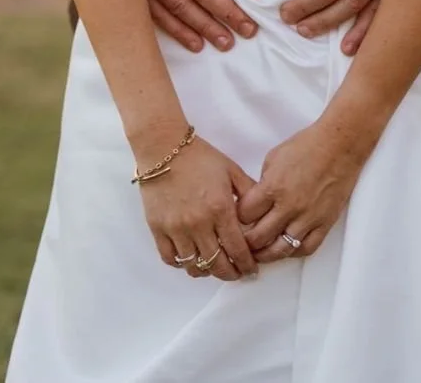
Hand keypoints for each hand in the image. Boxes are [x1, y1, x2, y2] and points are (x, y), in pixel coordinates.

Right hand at [141, 134, 259, 280]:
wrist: (163, 146)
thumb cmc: (200, 157)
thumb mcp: (231, 170)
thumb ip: (249, 192)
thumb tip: (263, 213)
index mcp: (220, 209)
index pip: (238, 250)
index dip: (247, 265)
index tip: (251, 269)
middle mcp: (199, 224)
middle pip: (217, 264)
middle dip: (231, 273)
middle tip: (236, 272)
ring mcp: (176, 228)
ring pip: (194, 266)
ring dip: (207, 271)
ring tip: (213, 266)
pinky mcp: (157, 228)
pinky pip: (170, 258)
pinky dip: (182, 264)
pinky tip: (190, 259)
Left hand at [235, 121, 365, 263]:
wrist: (337, 147)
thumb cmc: (305, 147)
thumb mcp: (273, 158)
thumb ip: (262, 183)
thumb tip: (255, 201)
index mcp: (272, 187)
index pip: (245, 214)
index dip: (237, 218)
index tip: (235, 219)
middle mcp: (289, 207)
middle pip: (259, 237)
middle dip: (247, 242)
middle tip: (242, 243)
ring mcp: (308, 218)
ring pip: (282, 249)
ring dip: (266, 255)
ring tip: (259, 254)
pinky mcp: (324, 224)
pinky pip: (306, 248)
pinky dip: (293, 253)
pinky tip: (285, 250)